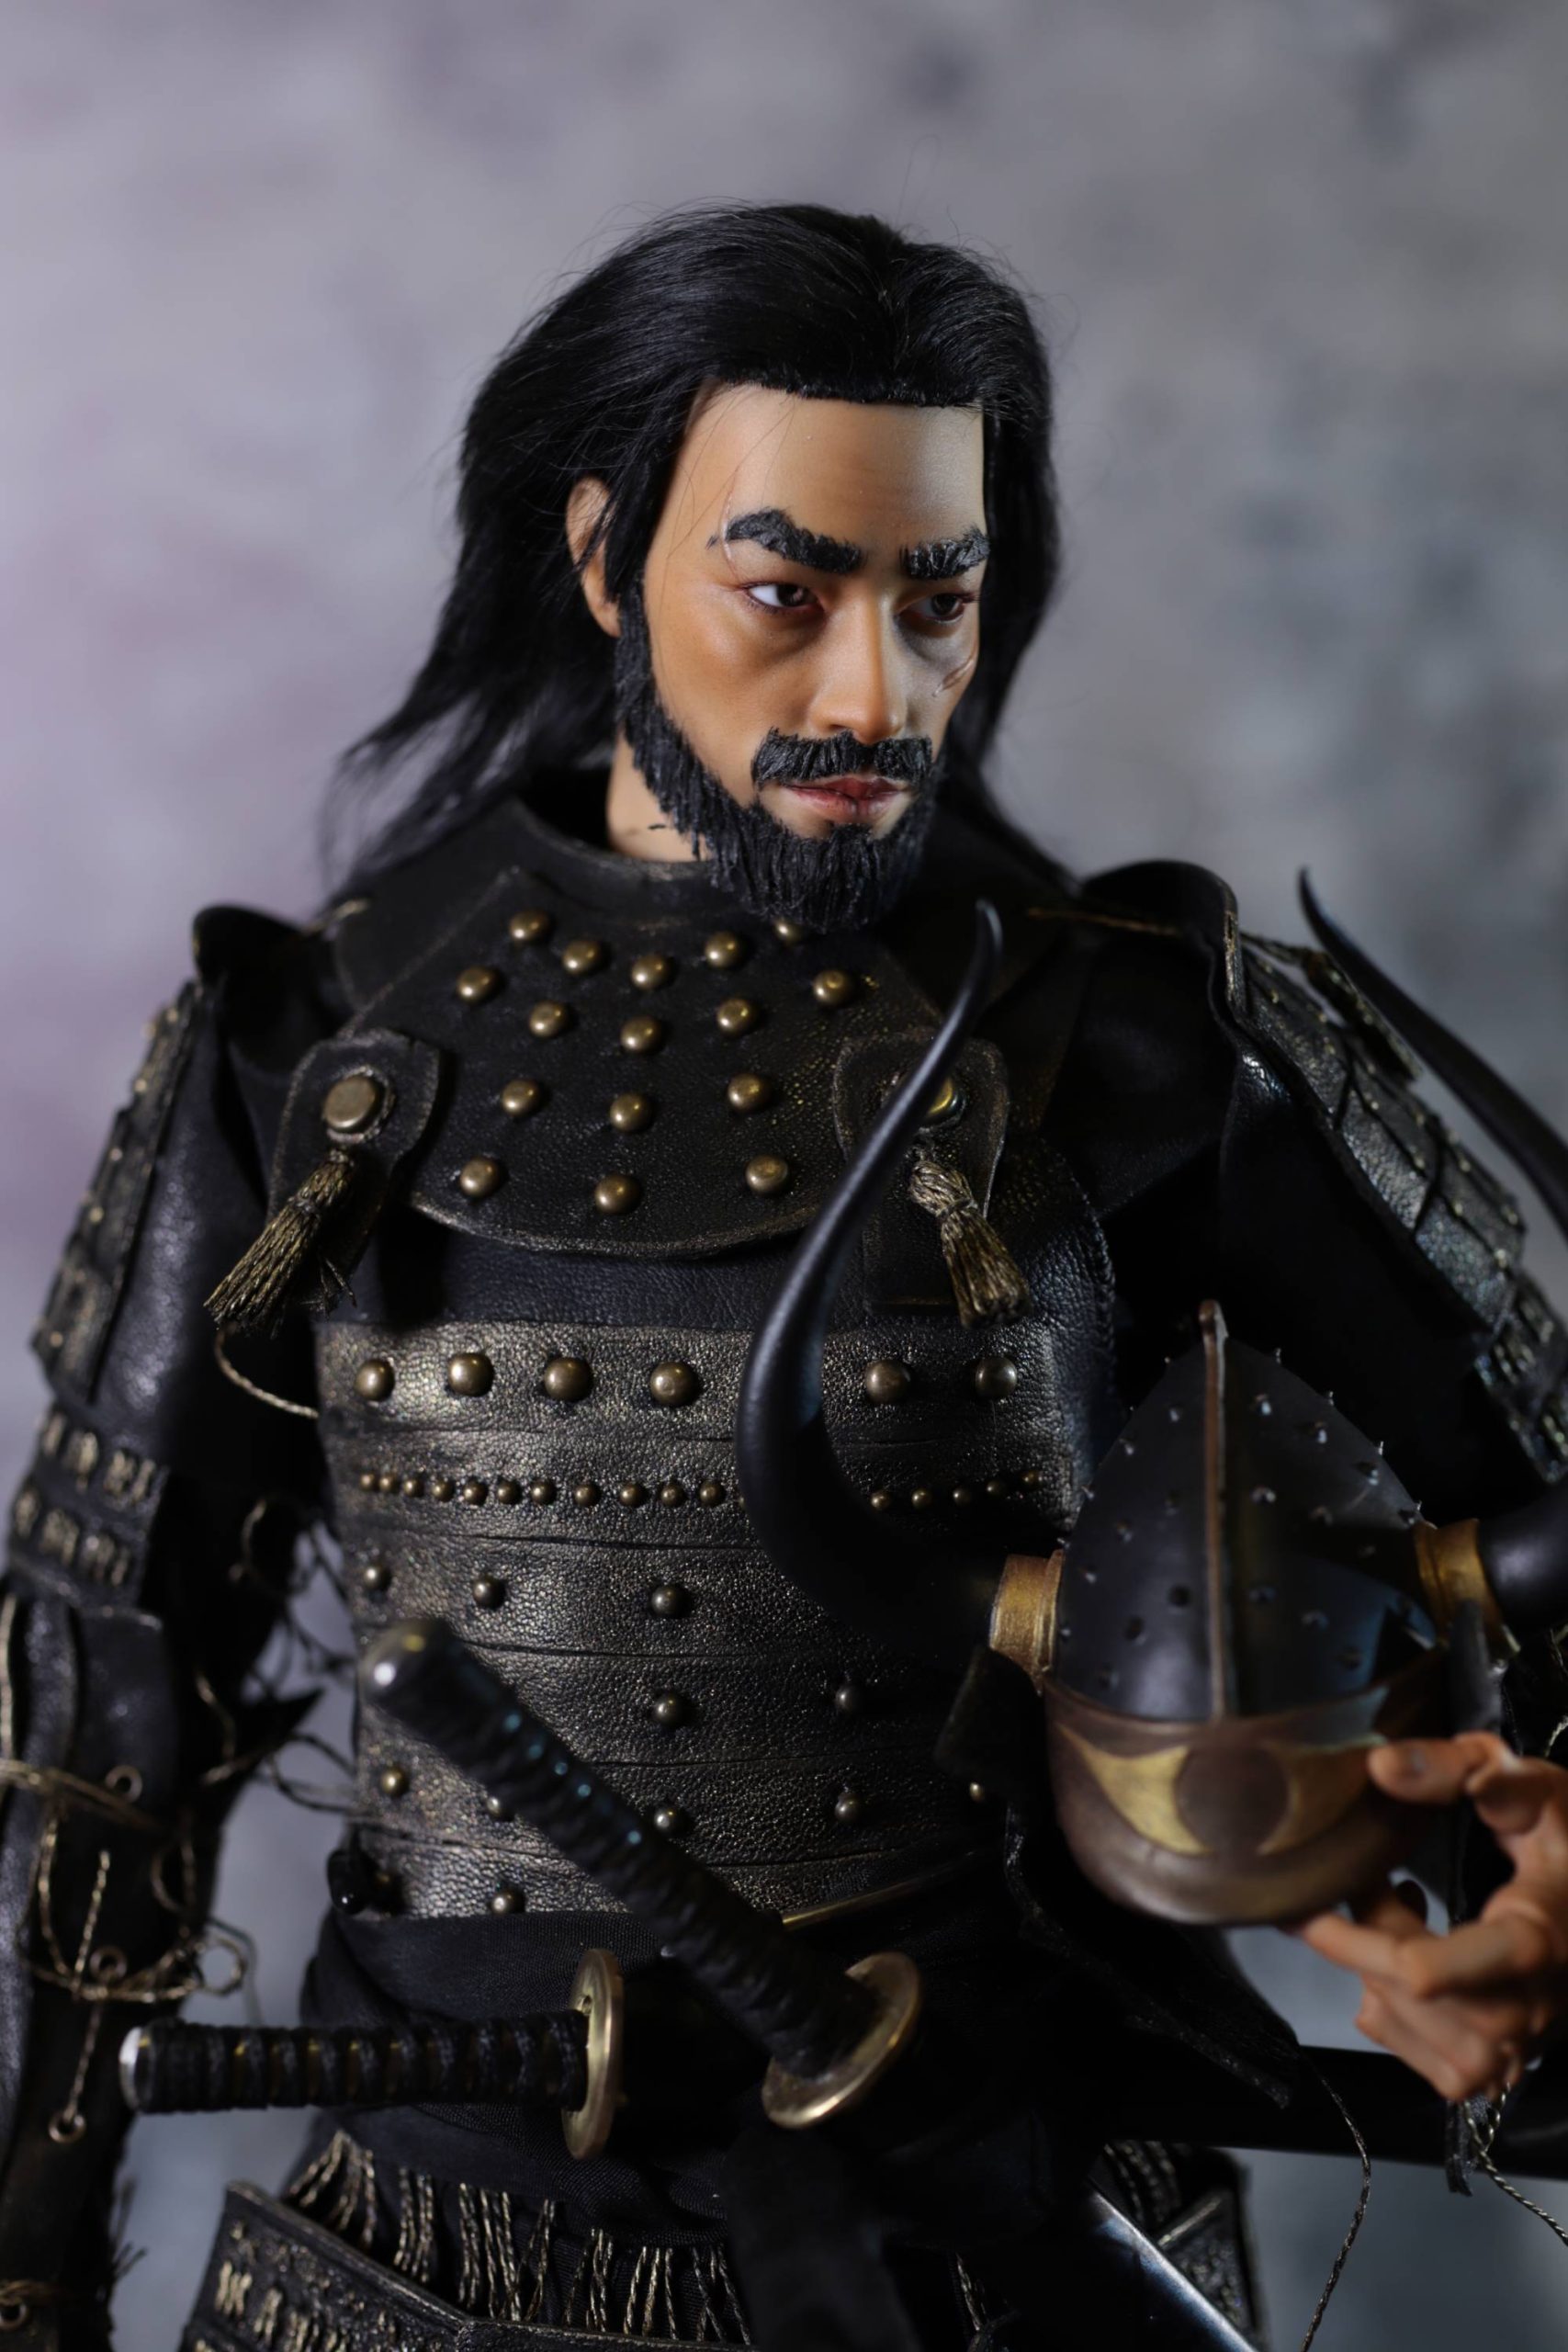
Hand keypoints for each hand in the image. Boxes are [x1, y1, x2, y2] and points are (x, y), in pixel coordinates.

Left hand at [1292, 1733, 1567, 2102]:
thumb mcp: (1533, 1787)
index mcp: (1531, 1943)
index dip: (1357, 1937)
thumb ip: (1457, 1768)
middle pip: (1403, 1993)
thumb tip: (1381, 1767)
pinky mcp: (1499, 2068)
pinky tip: (1408, 1957)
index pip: (1426, 1970)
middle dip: (1362, 1936)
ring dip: (1371, 1964)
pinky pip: (1414, 2049)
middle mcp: (1523, 2013)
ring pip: (1402, 2022)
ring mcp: (1512, 2050)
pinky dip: (1389, 2003)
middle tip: (1362, 1882)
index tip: (1312, 1905)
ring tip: (1393, 1907)